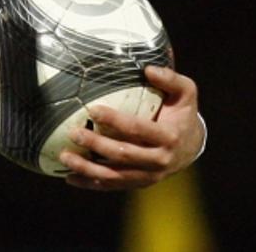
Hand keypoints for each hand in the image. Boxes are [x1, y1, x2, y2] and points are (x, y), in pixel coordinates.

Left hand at [59, 65, 203, 190]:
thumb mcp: (186, 92)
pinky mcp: (139, 183)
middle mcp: (160, 160)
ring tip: (64, 157)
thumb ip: (171, 79)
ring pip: (115, 176)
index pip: (138, 129)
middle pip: (123, 154)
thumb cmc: (182, 112)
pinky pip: (113, 185)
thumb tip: (148, 69)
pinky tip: (70, 178)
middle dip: (96, 145)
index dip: (115, 121)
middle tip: (73, 133)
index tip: (93, 110)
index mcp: (169, 137)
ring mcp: (149, 175)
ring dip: (88, 169)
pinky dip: (91, 183)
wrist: (191, 146)